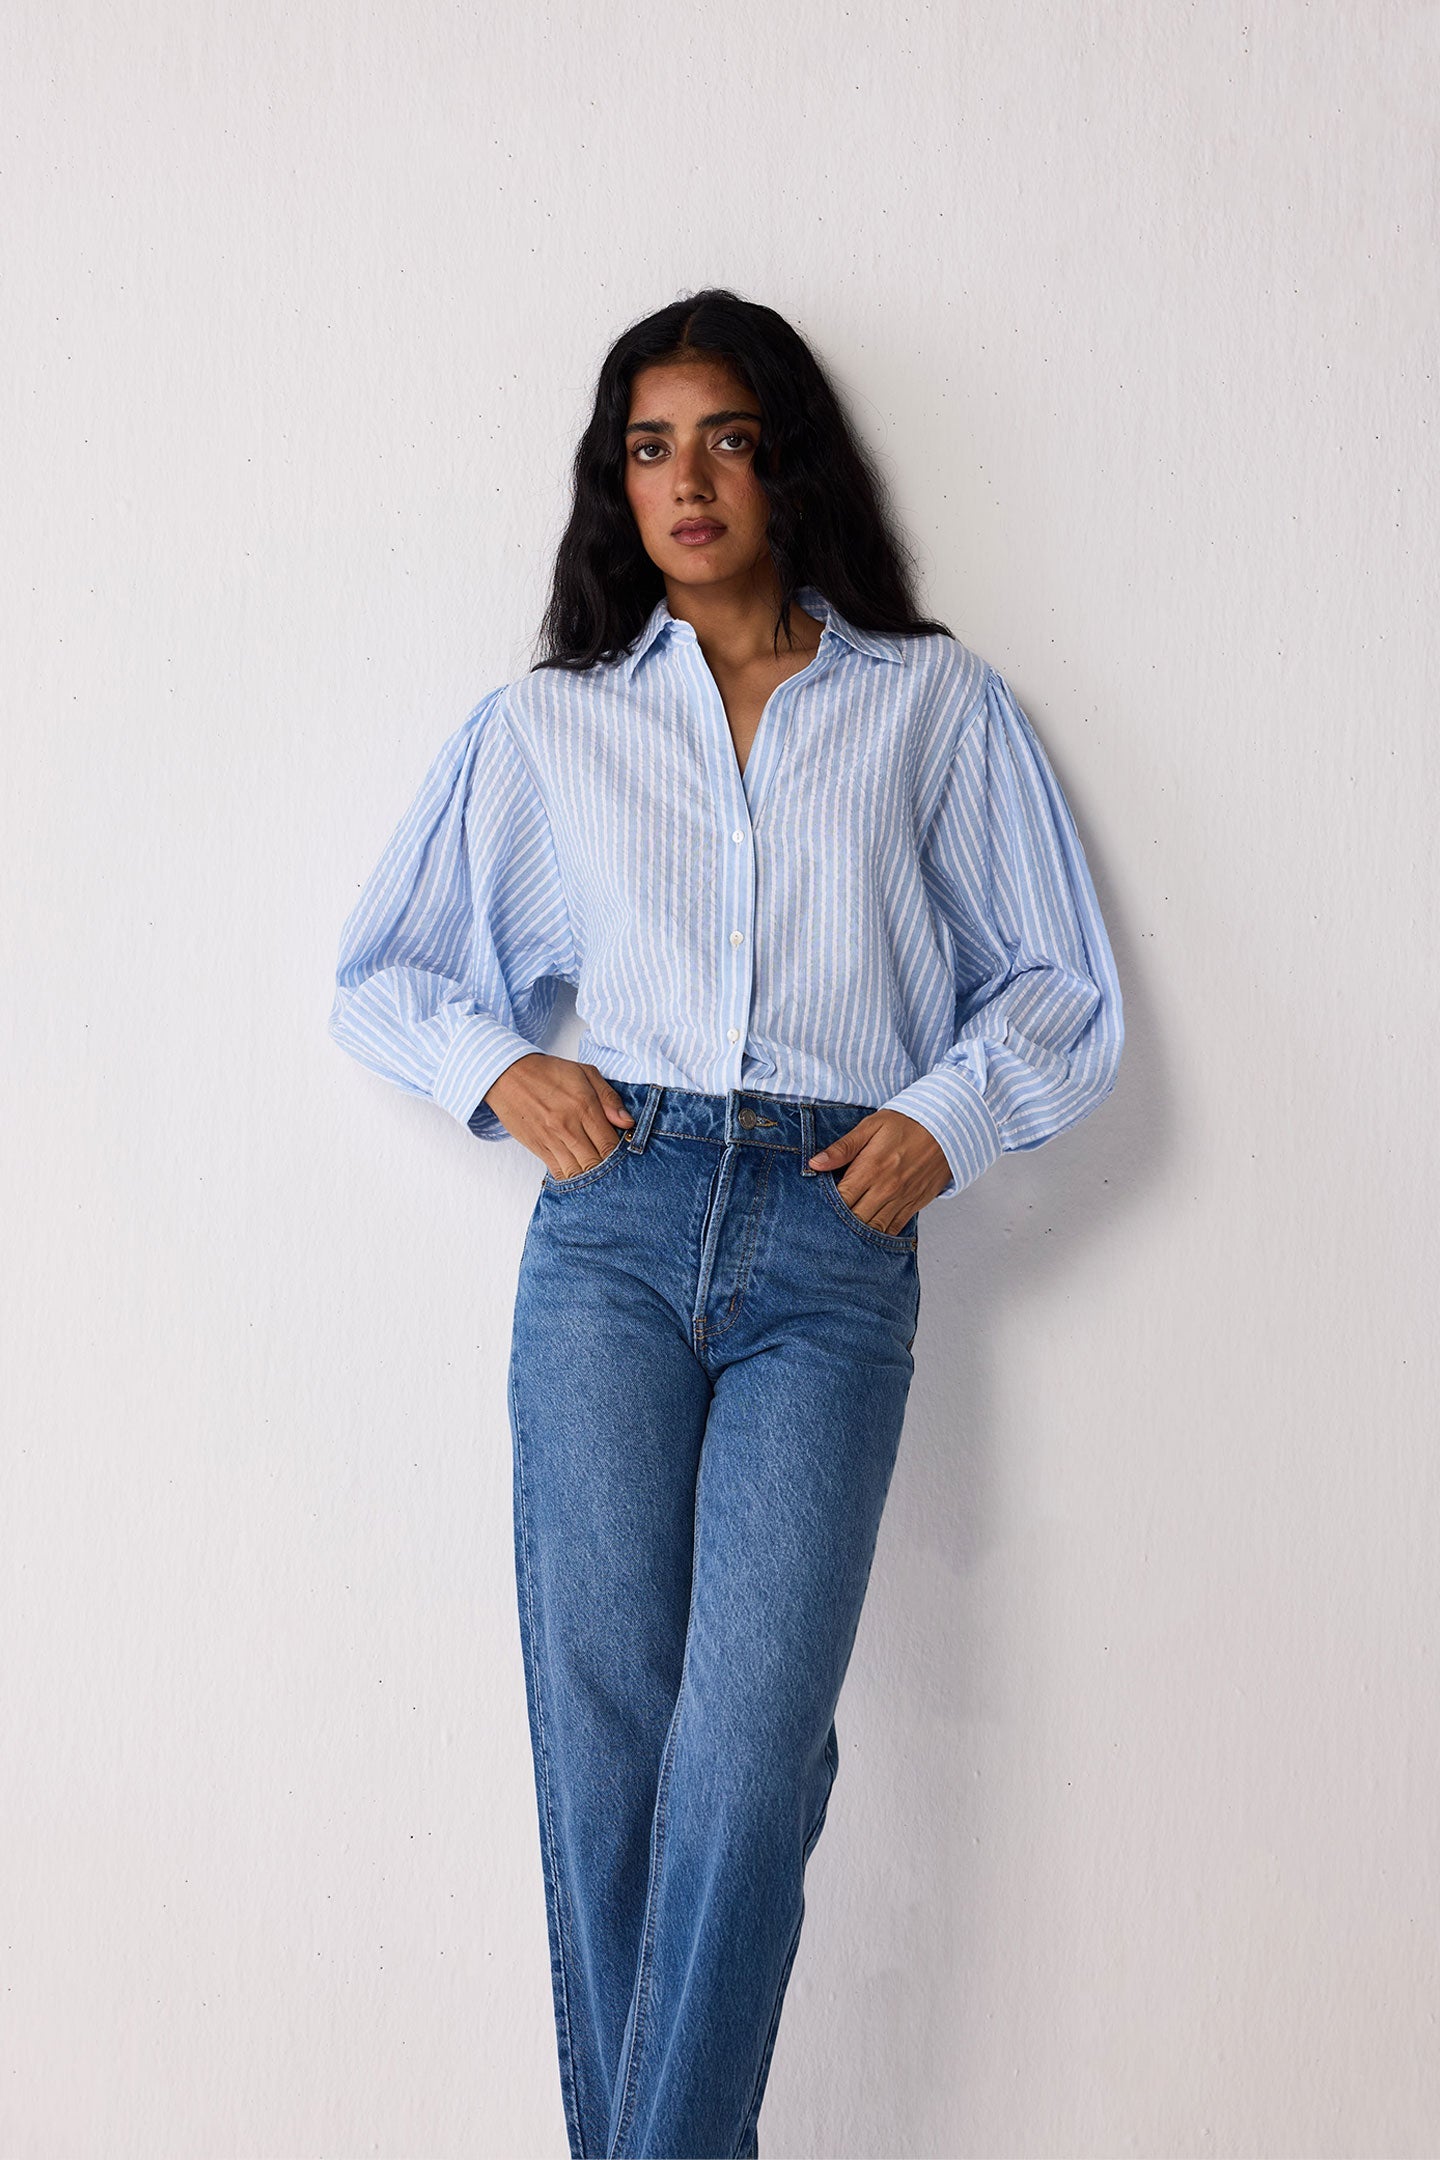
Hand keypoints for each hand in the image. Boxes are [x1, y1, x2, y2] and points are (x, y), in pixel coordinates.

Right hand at [484, 1055, 634, 1178]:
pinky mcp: (538, 1148)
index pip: (609, 1144)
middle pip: (595, 1163)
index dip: (620, 1154)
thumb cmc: (548, 1072)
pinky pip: (559, 1172)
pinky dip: (571, 1177)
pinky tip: (580, 1172)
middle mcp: (567, 1126)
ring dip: (590, 1176)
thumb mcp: (585, 1073)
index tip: (624, 1153)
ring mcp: (551, 1139)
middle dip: (608, 1169)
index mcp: (583, 1106)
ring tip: (599, 1172)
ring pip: (577, 1172)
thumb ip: (609, 1098)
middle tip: (615, 1167)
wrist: (507, 1074)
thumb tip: (628, 1122)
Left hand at [807, 1109, 949, 1234]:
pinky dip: (879, 1235)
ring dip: (858, 1234)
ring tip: (842, 1235)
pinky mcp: (915, 1204)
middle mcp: (886, 1189)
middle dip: (838, 1224)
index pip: (840, 1199)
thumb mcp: (871, 1126)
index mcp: (870, 1168)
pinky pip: (894, 1229)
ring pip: (874, 1229)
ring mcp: (902, 1199)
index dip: (825, 1207)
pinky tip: (867, 1236)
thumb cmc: (907, 1123)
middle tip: (825, 1225)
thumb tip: (814, 1164)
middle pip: (855, 1219)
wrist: (948, 1127)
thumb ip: (843, 1148)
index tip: (815, 1208)